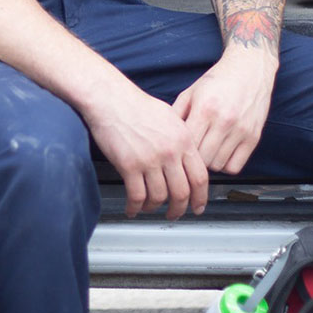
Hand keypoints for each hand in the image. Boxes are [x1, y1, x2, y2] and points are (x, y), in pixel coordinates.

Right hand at [85, 90, 207, 220]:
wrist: (111, 99)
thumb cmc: (136, 105)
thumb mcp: (170, 117)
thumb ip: (182, 140)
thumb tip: (187, 161)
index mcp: (183, 139)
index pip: (200, 177)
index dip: (200, 197)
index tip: (197, 206)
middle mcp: (169, 151)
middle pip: (182, 192)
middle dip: (179, 209)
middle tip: (175, 214)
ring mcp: (149, 159)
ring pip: (159, 197)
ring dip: (154, 208)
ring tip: (149, 208)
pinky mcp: (129, 165)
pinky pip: (136, 195)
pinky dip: (135, 207)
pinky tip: (132, 208)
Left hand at [172, 54, 274, 174]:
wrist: (249, 68)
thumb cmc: (217, 80)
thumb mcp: (191, 92)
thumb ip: (176, 114)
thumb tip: (166, 138)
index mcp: (205, 108)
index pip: (189, 145)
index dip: (182, 149)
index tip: (180, 146)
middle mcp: (224, 120)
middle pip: (203, 159)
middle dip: (195, 157)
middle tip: (194, 149)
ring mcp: (241, 130)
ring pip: (218, 165)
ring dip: (210, 161)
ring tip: (208, 149)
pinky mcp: (253, 137)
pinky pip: (235, 166)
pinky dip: (226, 164)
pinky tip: (222, 151)